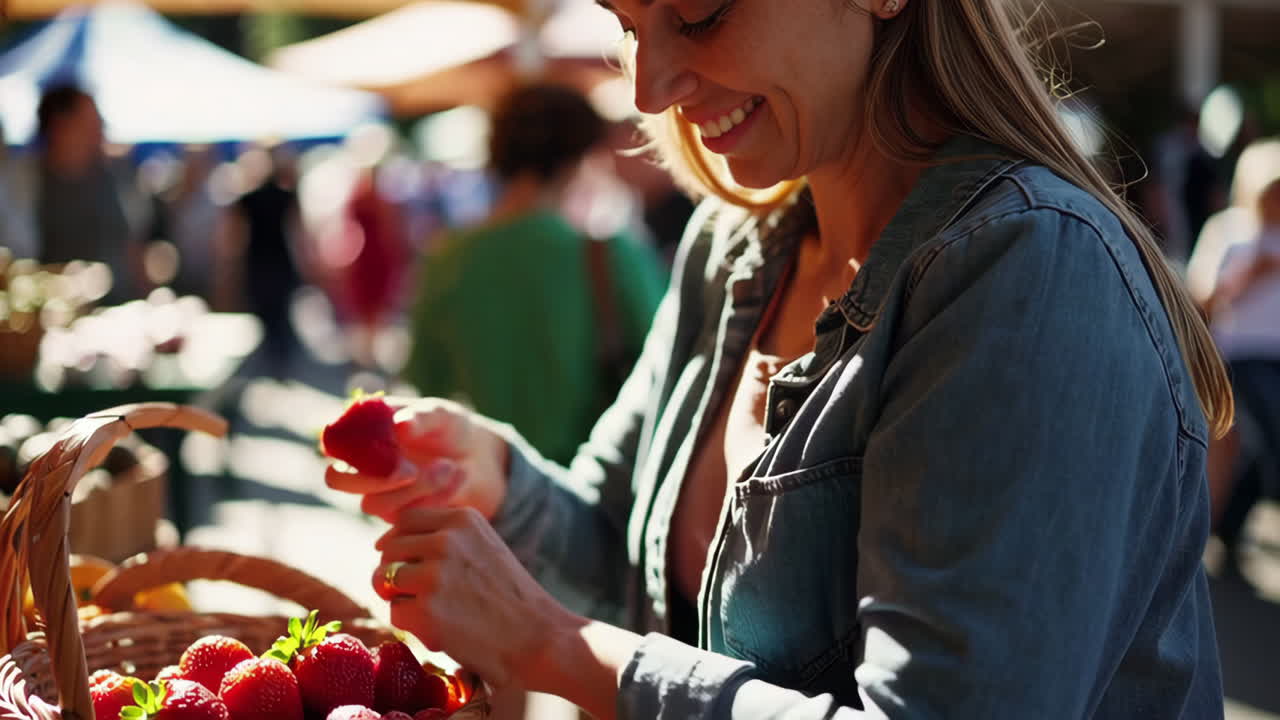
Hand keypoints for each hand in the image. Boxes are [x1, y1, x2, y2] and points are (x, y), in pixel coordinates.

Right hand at [325, 397, 508, 521]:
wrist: (481, 458)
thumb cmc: (452, 429)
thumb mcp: (441, 416)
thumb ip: (420, 418)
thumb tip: (399, 426)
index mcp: (362, 435)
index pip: (331, 442)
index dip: (342, 446)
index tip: (377, 445)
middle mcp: (363, 467)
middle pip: (338, 480)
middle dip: (372, 478)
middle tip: (410, 471)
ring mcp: (379, 495)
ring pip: (373, 504)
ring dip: (414, 487)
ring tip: (450, 466)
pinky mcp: (402, 518)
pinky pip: (406, 517)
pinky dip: (436, 496)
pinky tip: (459, 476)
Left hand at [373, 507, 581, 689]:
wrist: (540, 638)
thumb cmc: (510, 598)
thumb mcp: (484, 546)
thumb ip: (444, 537)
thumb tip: (383, 543)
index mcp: (462, 519)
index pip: (405, 520)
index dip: (396, 541)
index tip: (401, 560)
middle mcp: (446, 540)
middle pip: (389, 549)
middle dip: (394, 573)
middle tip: (419, 596)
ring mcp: (435, 574)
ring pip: (385, 581)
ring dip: (402, 599)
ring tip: (436, 612)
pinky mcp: (426, 610)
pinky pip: (395, 614)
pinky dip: (412, 627)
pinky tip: (443, 631)